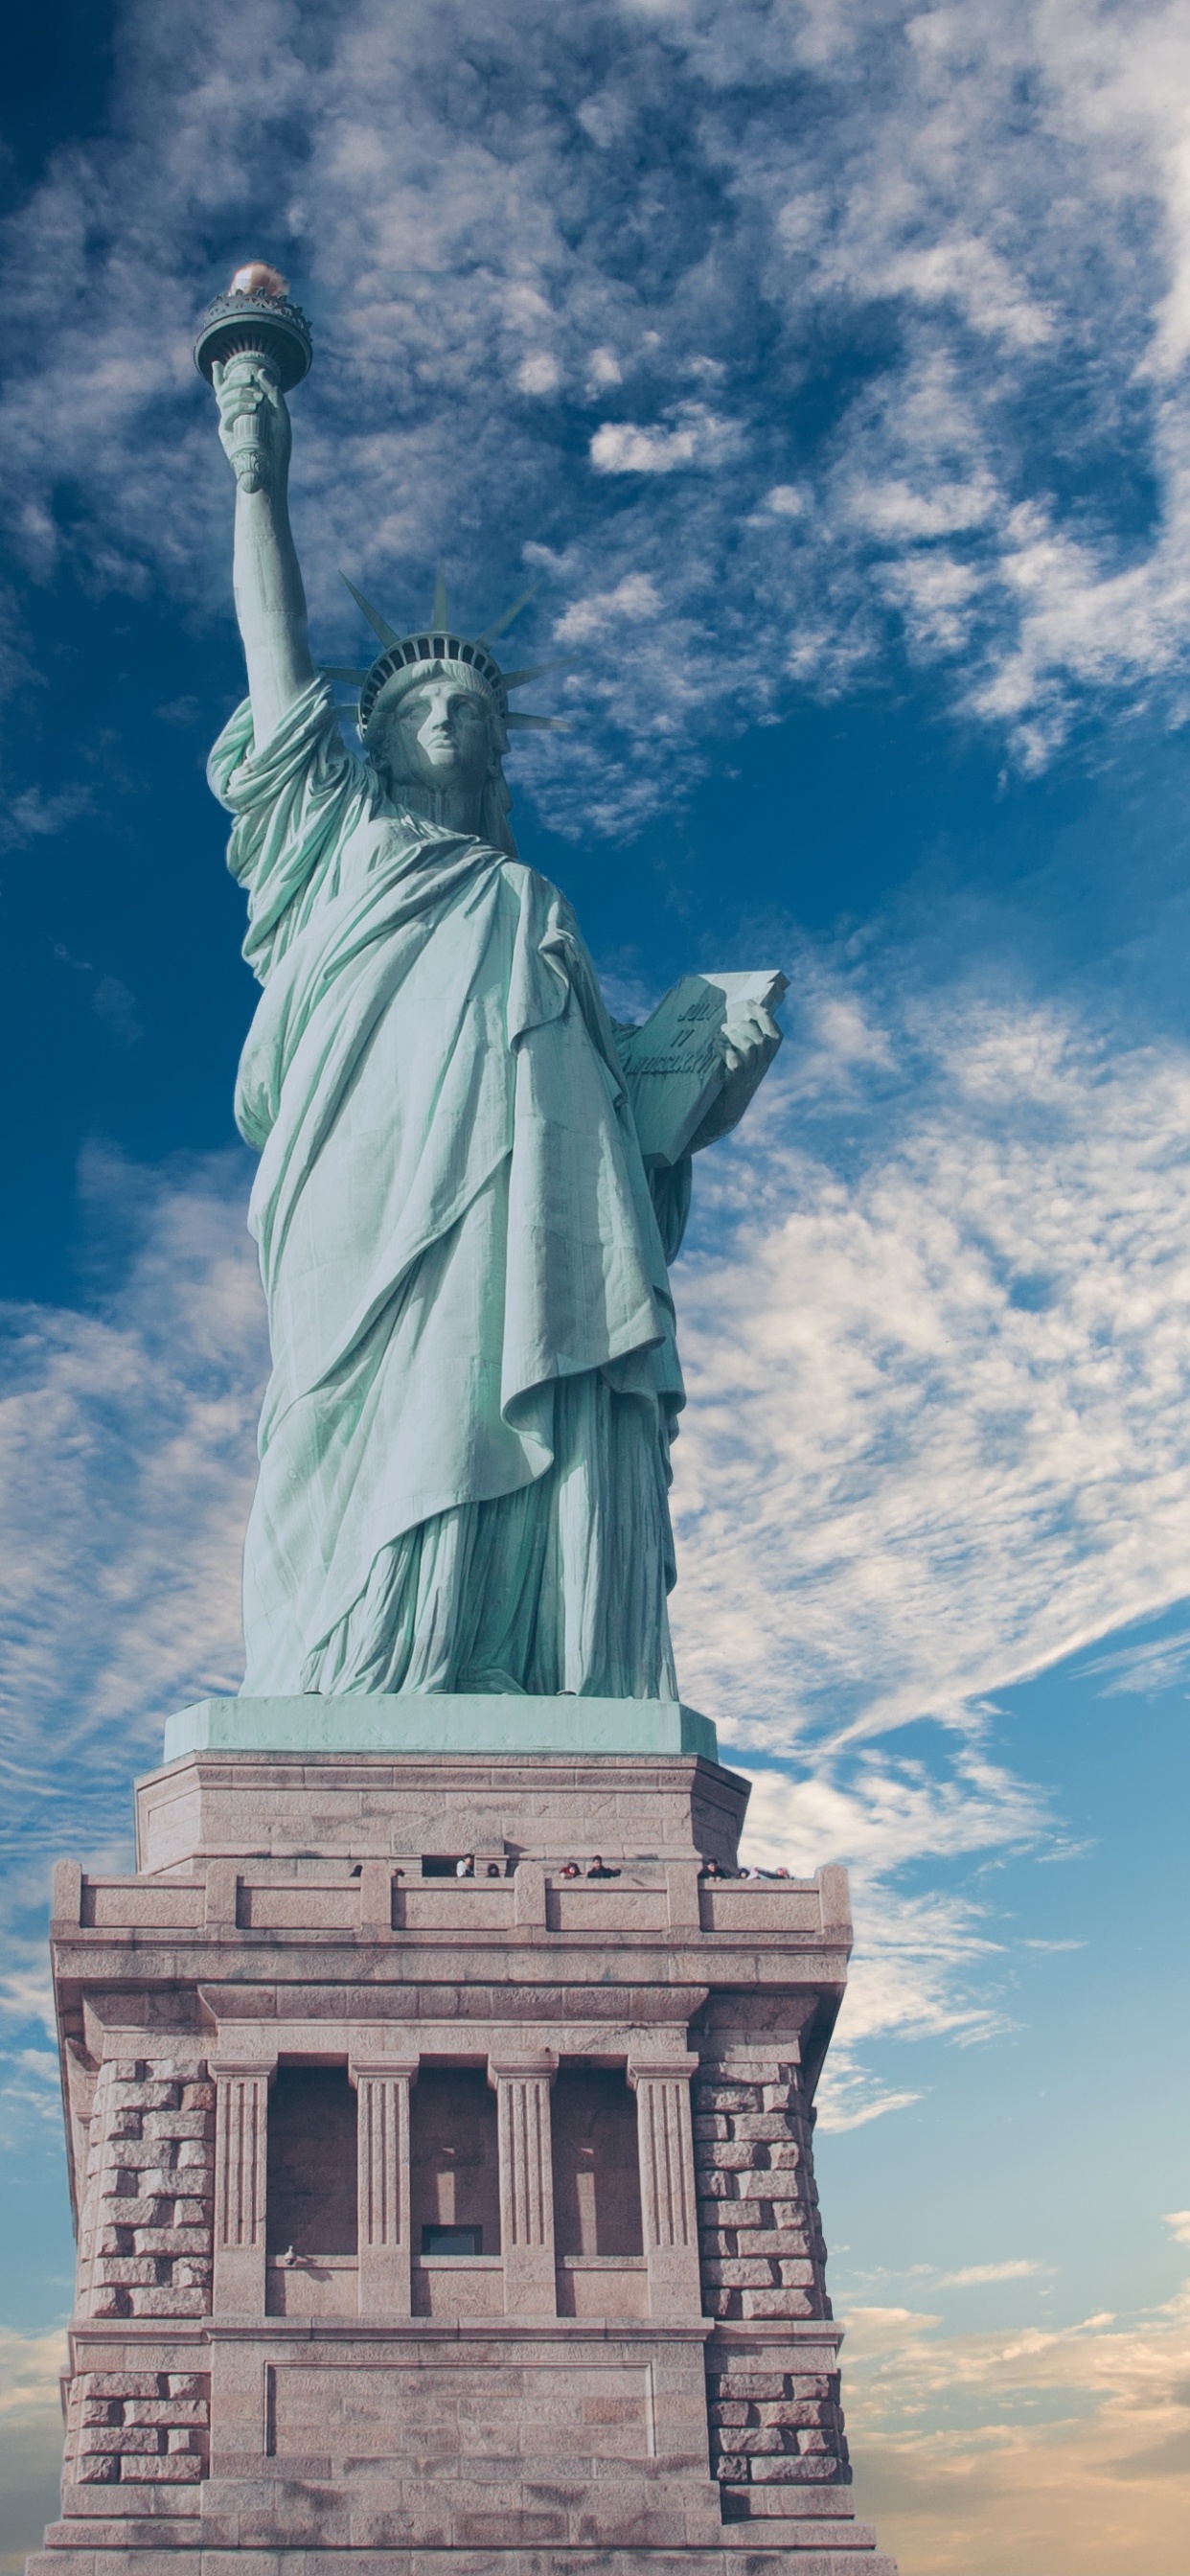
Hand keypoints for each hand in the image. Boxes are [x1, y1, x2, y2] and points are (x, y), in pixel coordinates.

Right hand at [212, 352, 290, 495]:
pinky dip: (238, 407)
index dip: (219, 377)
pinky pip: (226, 416)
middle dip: (235, 380)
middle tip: (250, 377)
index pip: (227, 390)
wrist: (272, 470)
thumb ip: (273, 393)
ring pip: (223, 399)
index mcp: (243, 410)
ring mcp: (228, 424)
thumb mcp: (280, 415)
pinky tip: (252, 407)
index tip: (216, 363)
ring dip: (240, 393)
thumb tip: (261, 371)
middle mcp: (232, 415)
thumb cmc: (278, 445)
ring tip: (258, 398)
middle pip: (223, 390)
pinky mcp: (226, 434)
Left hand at [689, 1002, 782, 1150]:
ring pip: (751, 1048)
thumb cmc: (729, 1081)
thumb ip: (745, 1043)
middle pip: (762, 1039)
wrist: (722, 1114)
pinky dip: (725, 1050)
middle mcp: (762, 1067)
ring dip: (734, 1036)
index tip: (749, 1003)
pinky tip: (716, 1046)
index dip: (764, 1017)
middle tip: (728, 1026)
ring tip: (720, 1035)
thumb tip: (738, 1017)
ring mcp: (750, 1076)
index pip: (776, 1035)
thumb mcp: (743, 1061)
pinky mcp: (735, 1083)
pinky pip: (736, 1063)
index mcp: (766, 1059)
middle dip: (744, 1026)